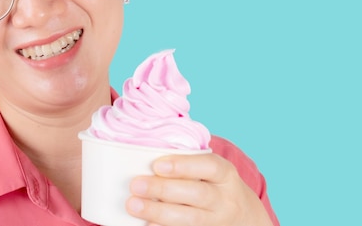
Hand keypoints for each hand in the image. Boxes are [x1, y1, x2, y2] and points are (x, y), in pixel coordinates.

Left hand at [126, 153, 272, 225]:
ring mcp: (218, 221)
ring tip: (134, 205)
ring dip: (159, 212)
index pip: (209, 167)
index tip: (157, 165)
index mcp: (225, 175)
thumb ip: (186, 164)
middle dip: (164, 189)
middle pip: (197, 194)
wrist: (244, 217)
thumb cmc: (213, 185)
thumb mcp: (210, 171)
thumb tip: (144, 159)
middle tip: (136, 185)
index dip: (183, 165)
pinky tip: (148, 224)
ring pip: (191, 219)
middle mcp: (225, 200)